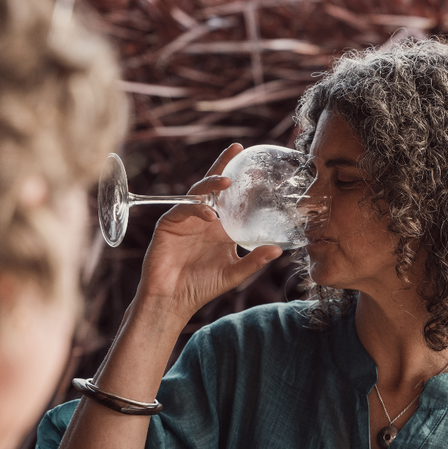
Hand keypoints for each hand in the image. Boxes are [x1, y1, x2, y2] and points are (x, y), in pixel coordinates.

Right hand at [134, 144, 282, 327]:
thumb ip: (255, 261)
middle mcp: (203, 219)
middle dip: (224, 166)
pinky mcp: (169, 225)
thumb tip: (278, 250)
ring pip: (198, 193)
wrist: (174, 299)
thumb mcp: (234, 272)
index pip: (231, 198)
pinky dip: (197, 211)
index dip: (241, 181)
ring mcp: (185, 219)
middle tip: (237, 149)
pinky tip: (210, 217)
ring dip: (211, 185)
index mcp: (219, 227)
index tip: (257, 164)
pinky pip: (183, 210)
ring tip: (227, 181)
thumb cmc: (202, 286)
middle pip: (213, 187)